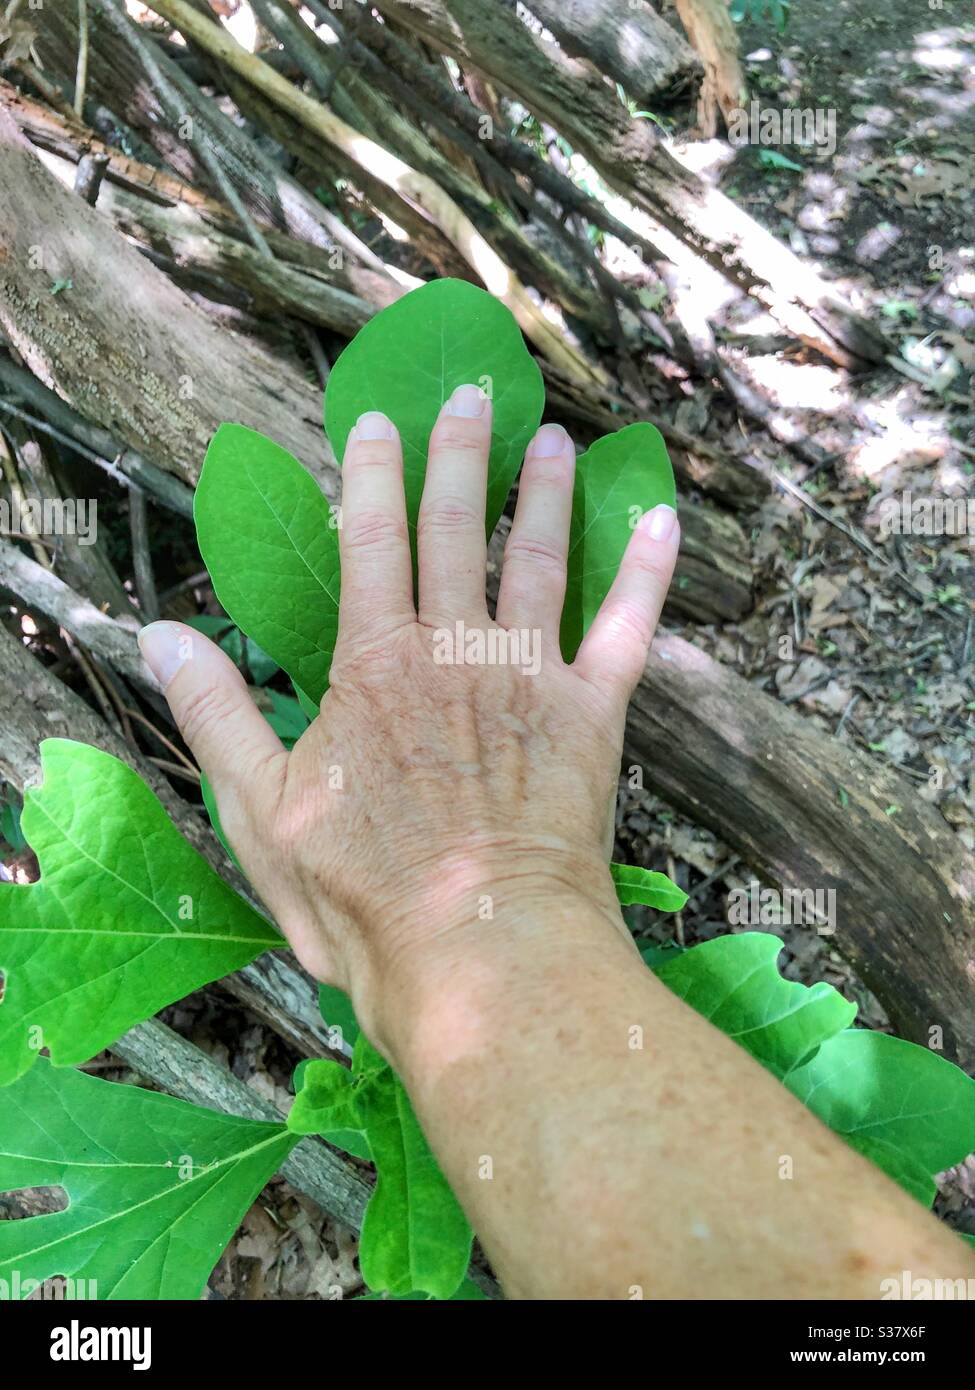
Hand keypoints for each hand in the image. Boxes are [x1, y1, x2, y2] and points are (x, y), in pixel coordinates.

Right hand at [139, 385, 679, 1048]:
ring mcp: (531, 678)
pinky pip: (628, 629)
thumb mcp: (260, 810)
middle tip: (471, 391)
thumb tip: (160, 636)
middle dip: (460, 453)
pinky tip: (660, 520)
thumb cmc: (362, 894)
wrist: (478, 952)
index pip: (371, 543)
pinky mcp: (593, 716)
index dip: (372, 476)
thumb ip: (216, 713)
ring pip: (539, 558)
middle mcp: (457, 649)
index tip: (375, 422)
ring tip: (550, 436)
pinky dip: (646, 573)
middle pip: (456, 529)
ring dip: (542, 492)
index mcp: (376, 664)